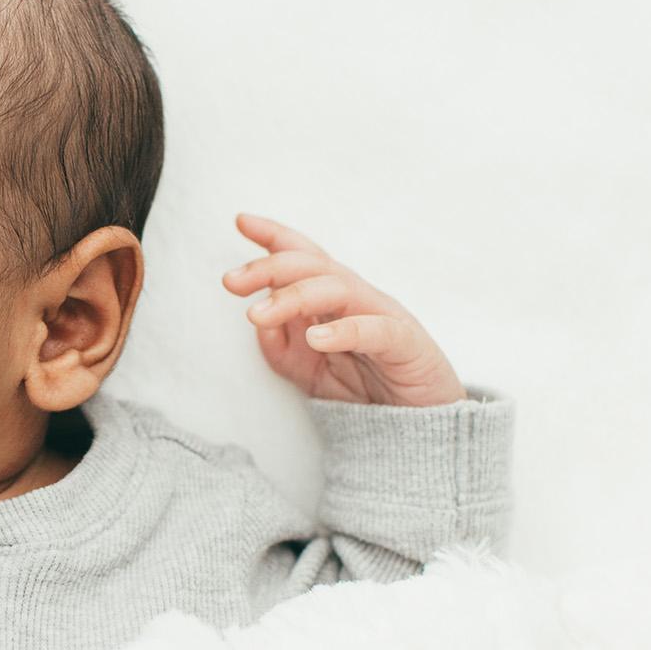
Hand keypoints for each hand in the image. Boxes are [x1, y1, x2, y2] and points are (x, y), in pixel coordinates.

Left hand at [221, 212, 466, 405]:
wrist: (419, 427)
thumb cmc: (367, 391)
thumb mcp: (310, 372)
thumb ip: (281, 349)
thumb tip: (257, 322)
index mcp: (337, 300)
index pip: (306, 257)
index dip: (276, 236)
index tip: (241, 222)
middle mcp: (359, 299)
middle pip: (315, 266)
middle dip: (270, 267)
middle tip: (231, 281)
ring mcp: (384, 317)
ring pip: (340, 289)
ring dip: (294, 297)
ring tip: (257, 315)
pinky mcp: (406, 345)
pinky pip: (376, 330)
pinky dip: (344, 331)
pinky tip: (315, 339)